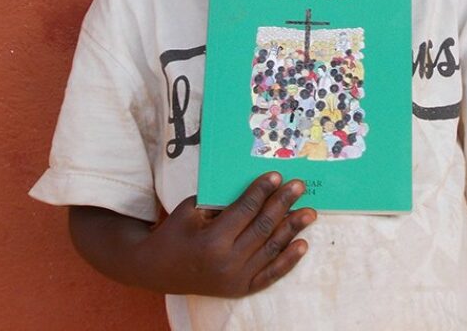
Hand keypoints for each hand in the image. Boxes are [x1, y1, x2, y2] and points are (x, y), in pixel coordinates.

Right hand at [136, 172, 315, 296]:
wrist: (157, 269)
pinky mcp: (240, 290)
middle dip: (282, 203)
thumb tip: (255, 186)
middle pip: (263, 227)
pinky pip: (270, 275)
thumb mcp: (191, 210)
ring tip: (309, 212)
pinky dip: (288, 260)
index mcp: (212, 241)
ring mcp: (235, 279)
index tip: (277, 175)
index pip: (245, 210)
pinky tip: (302, 244)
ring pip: (271, 249)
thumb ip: (221, 200)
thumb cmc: (175, 232)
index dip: (262, 191)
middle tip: (299, 186)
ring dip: (292, 229)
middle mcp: (227, 263)